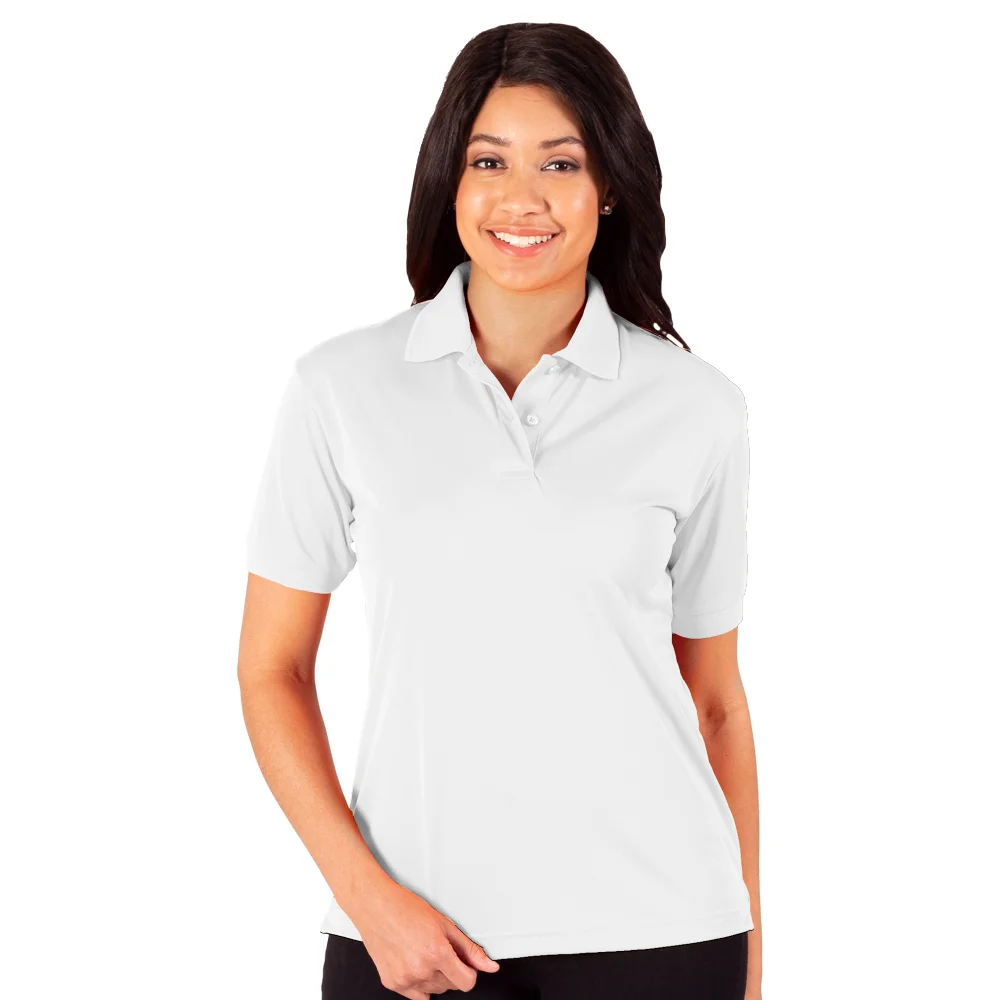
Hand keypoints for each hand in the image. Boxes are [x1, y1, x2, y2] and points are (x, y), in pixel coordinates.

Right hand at [347, 877, 499, 997]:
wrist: (375, 907)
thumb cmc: (406, 908)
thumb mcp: (444, 924)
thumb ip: (469, 949)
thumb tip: (490, 966)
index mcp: (437, 953)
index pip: (467, 982)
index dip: (469, 972)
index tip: (465, 963)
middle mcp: (421, 969)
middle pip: (451, 985)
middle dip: (452, 970)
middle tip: (440, 949)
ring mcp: (406, 979)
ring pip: (434, 991)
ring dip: (436, 978)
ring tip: (425, 953)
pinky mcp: (393, 984)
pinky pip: (417, 996)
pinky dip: (420, 984)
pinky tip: (415, 963)